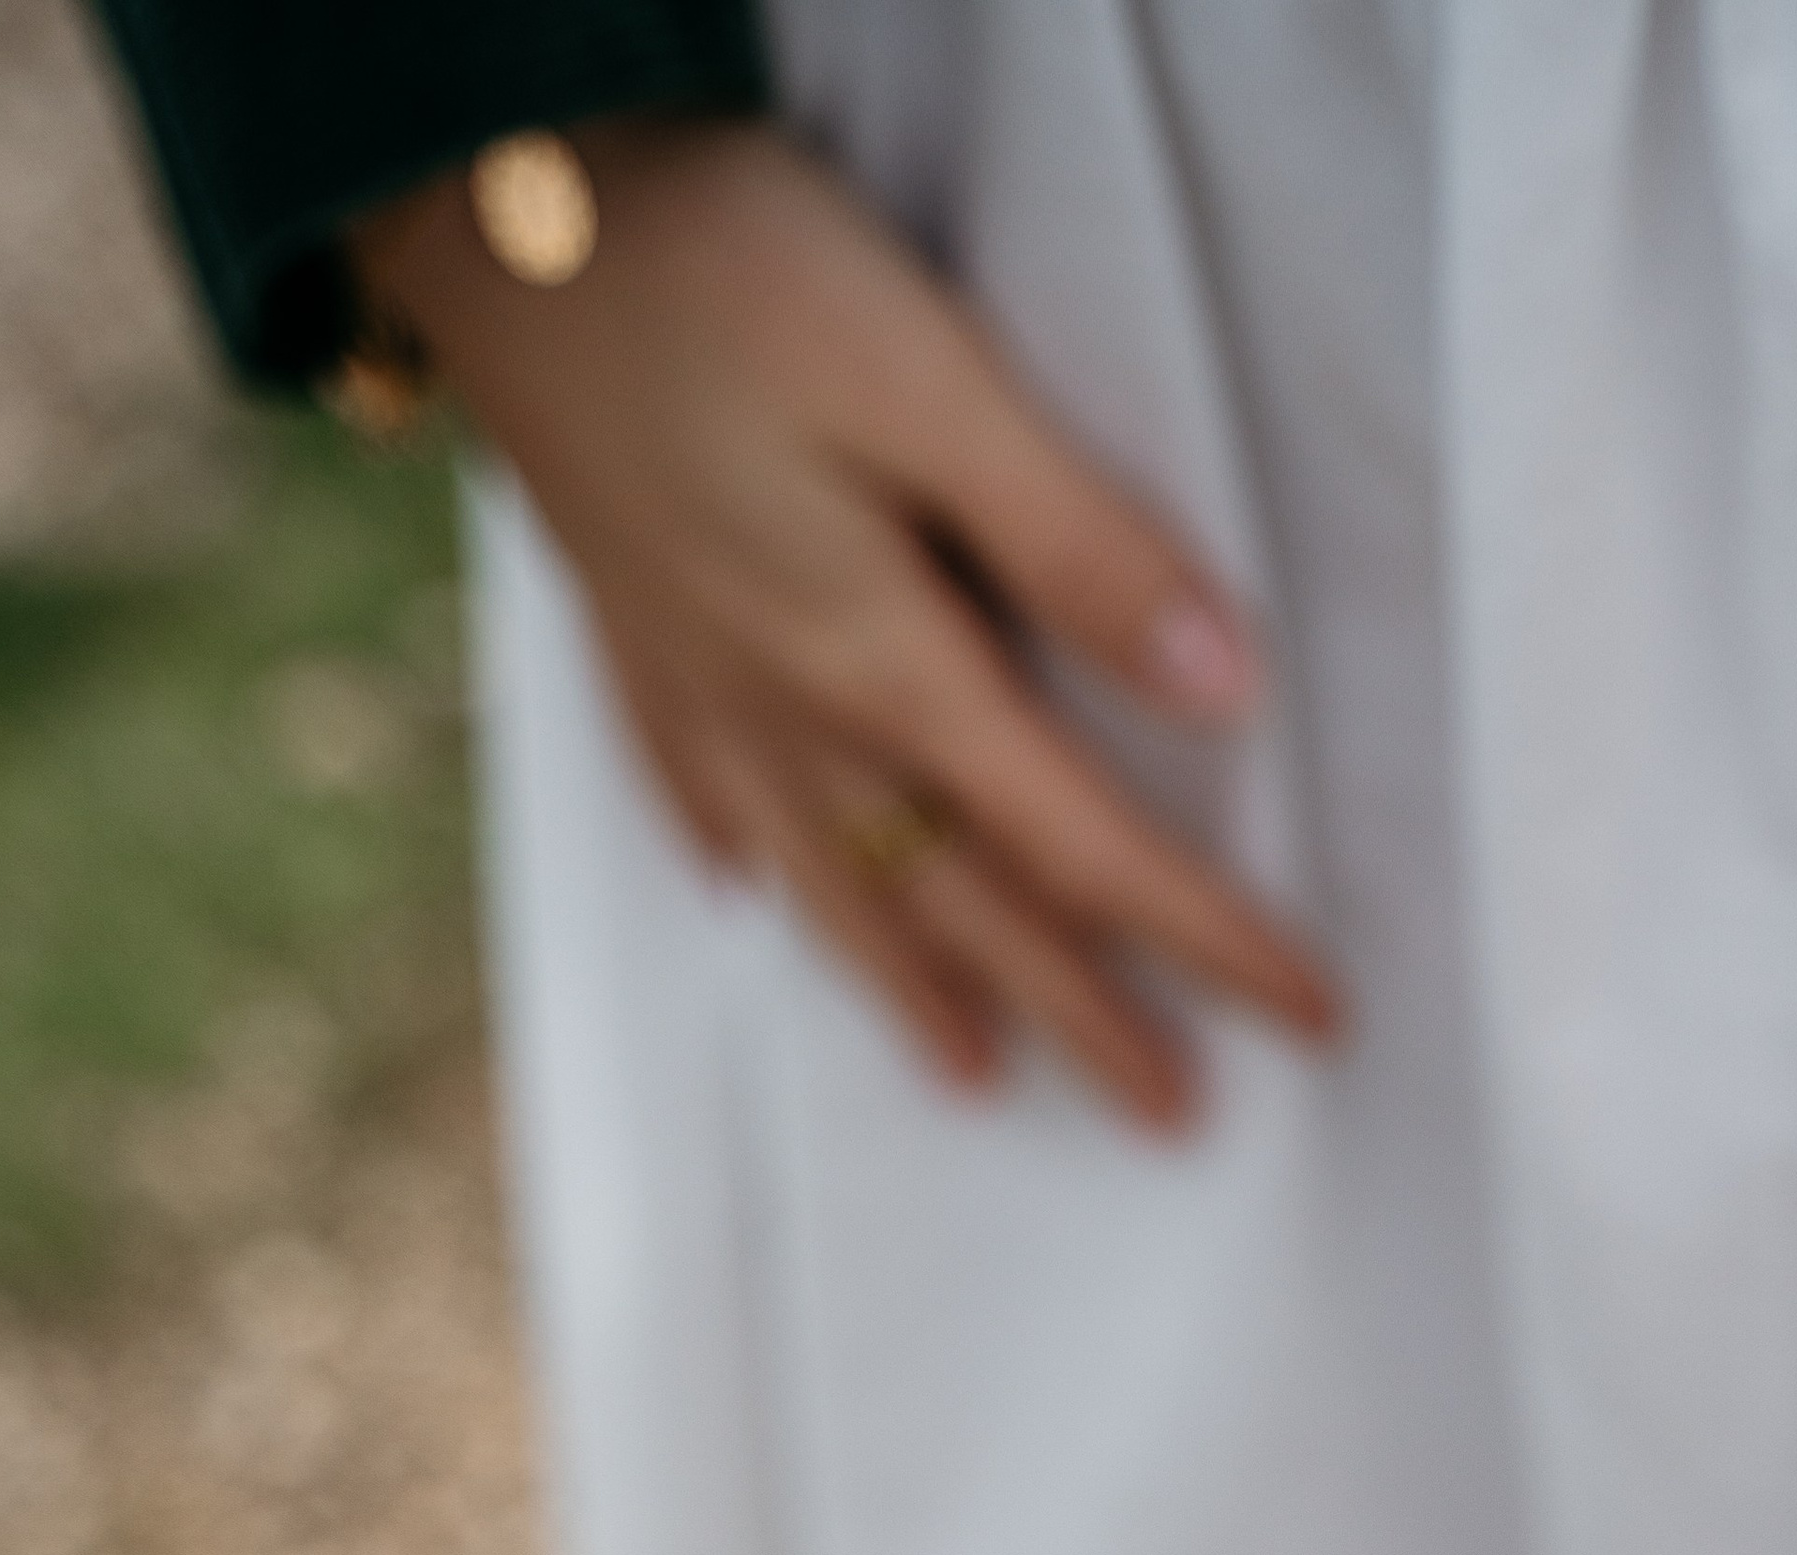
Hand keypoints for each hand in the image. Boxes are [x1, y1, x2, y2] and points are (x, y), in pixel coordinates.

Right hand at [355, 120, 1337, 1122]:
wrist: (488, 200)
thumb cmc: (725, 270)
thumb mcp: (933, 382)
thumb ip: (1075, 545)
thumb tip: (1222, 691)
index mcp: (885, 665)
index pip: (1082, 844)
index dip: (1204, 935)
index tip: (1307, 1014)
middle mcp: (789, 709)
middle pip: (964, 901)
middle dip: (1078, 1012)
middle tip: (1170, 1113)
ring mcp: (694, 677)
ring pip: (826, 879)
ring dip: (908, 984)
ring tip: (971, 1073)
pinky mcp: (626, 619)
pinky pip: (691, 791)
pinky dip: (736, 860)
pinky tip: (743, 893)